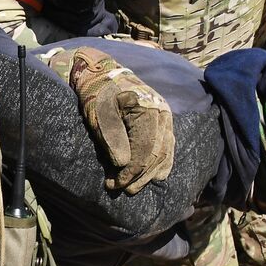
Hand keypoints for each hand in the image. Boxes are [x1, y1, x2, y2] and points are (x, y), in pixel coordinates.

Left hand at [68, 47, 174, 194]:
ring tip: (132, 187)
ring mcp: (166, 118)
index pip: (145, 150)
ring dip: (149, 174)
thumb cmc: (98, 94)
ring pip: (165, 153)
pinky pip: (167, 148)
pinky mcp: (163, 122)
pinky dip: (160, 164)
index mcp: (148, 110)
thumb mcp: (100, 115)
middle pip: (157, 154)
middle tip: (121, 189)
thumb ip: (113, 138)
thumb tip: (123, 164)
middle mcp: (163, 114)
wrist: (102, 76)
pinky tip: (151, 176)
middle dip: (139, 176)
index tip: (116, 184)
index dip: (131, 171)